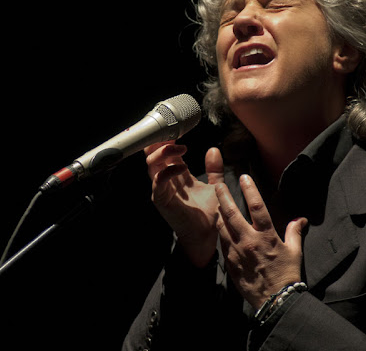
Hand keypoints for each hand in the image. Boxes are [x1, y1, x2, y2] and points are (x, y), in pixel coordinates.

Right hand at [145, 142, 224, 266]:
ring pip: (152, 165)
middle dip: (161, 142)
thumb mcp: (214, 186)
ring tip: (181, 148)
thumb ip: (214, 169)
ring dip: (164, 153)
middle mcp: (166, 180)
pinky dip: (168, 171)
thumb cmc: (208, 215)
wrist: (206, 236)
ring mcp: (161, 190)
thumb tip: (214, 149)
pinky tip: (183, 167)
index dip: (170, 139)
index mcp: (176, 175)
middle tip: (174, 133)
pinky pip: (159, 182)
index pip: (166, 152)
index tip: (179, 128)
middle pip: (153, 155)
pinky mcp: (161, 201)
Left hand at [215, 175, 307, 309]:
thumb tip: (300, 219)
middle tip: (217, 184)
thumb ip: (294, 232)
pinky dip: (221, 233)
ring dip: (219, 214)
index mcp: (266, 236)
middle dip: (224, 196)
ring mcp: (237, 252)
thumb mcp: (294, 251)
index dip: (250, 190)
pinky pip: (222, 243)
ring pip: (222, 227)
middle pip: (231, 213)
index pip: (256, 207)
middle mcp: (249, 241)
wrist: (276, 300)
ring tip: (216, 204)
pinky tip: (220, 227)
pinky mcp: (230, 262)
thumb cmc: (287, 275)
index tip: (243, 177)